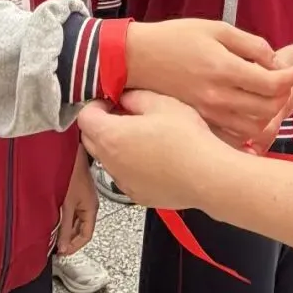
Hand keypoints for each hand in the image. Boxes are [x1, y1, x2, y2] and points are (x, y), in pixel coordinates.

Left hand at [57, 143, 98, 255]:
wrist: (69, 153)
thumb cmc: (71, 174)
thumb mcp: (67, 205)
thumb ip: (65, 227)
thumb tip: (63, 246)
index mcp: (91, 209)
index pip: (86, 235)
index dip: (74, 247)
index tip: (62, 253)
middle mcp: (89, 205)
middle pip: (81, 229)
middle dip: (69, 239)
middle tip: (56, 246)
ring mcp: (83, 198)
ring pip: (76, 220)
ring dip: (66, 228)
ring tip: (53, 233)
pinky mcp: (76, 191)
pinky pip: (72, 211)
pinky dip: (64, 217)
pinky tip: (54, 218)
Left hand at [78, 92, 237, 209]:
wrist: (208, 176)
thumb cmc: (186, 139)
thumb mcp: (161, 103)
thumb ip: (135, 97)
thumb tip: (125, 98)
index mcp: (111, 136)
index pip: (84, 117)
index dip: (96, 105)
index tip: (112, 102)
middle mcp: (110, 162)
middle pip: (91, 140)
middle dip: (102, 125)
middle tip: (125, 116)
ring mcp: (123, 182)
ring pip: (108, 159)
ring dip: (117, 147)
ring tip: (144, 138)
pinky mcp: (138, 195)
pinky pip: (125, 176)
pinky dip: (132, 166)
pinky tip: (155, 158)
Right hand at [125, 20, 292, 145]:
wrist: (137, 59)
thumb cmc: (174, 39)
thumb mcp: (216, 28)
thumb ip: (251, 44)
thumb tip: (275, 61)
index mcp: (224, 70)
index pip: (273, 84)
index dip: (291, 77)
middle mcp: (218, 97)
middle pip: (269, 109)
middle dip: (284, 96)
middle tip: (284, 83)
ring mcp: (209, 114)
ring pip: (254, 128)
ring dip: (269, 115)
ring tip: (267, 98)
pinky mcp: (201, 122)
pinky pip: (234, 135)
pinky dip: (248, 128)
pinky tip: (248, 112)